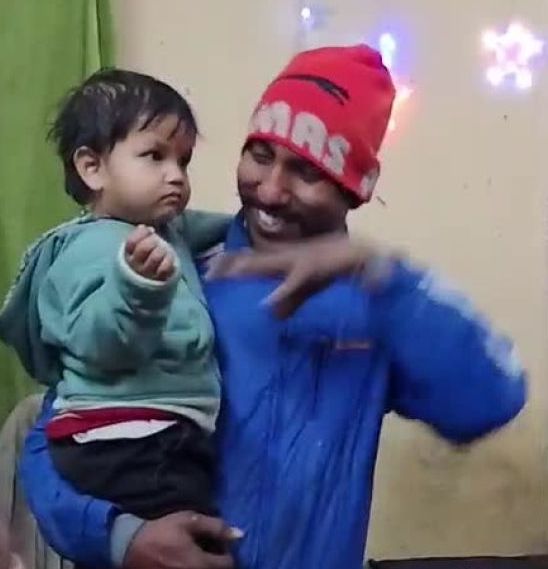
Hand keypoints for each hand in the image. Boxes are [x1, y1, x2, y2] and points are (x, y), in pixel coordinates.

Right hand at [125, 225, 176, 281]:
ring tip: (164, 248)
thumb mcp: (139, 245)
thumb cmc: (146, 256)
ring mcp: (147, 273)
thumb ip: (140, 235)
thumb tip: (144, 228)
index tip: (150, 230)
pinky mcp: (159, 278)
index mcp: (128, 255)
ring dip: (162, 249)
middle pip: (144, 248)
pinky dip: (169, 260)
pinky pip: (165, 268)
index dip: (142, 233)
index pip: (132, 242)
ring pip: (155, 257)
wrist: (152, 277)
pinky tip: (168, 256)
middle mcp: (136, 265)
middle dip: (153, 240)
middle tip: (157, 240)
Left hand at [208, 234, 384, 316]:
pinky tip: (268, 304)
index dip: (228, 264)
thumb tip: (269, 312)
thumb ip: (289, 300)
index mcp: (283, 259)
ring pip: (266, 265)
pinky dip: (281, 292)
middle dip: (228, 266)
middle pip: (251, 260)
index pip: (250, 260)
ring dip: (246, 270)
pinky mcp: (312, 269)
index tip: (206, 273)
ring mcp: (298, 261)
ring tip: (224, 277)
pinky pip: (294, 281)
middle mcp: (286, 257)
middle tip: (205, 273)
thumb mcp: (307, 287)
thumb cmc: (335, 266)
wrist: (364, 256)